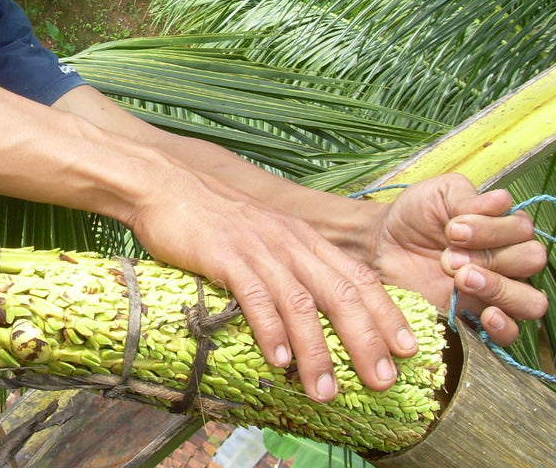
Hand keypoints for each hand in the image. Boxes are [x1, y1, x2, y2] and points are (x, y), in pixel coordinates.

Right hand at [129, 169, 422, 402]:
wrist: (166, 184)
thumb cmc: (213, 215)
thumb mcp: (264, 232)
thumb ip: (290, 260)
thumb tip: (311, 304)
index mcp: (303, 236)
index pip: (358, 276)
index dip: (386, 313)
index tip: (408, 349)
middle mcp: (289, 242)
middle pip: (340, 294)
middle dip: (365, 341)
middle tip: (382, 381)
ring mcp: (258, 248)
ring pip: (300, 303)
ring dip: (317, 351)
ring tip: (324, 391)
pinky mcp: (225, 256)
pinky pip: (255, 297)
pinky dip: (270, 330)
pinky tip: (278, 360)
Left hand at [371, 174, 548, 344]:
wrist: (383, 243)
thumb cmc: (415, 215)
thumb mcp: (438, 194)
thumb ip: (467, 197)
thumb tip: (499, 203)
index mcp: (503, 227)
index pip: (523, 230)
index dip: (492, 229)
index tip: (452, 229)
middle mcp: (507, 259)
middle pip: (531, 260)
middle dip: (491, 255)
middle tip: (449, 256)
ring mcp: (496, 291)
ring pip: (531, 300)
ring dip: (499, 287)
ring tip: (460, 278)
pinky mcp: (477, 316)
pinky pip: (510, 334)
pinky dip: (504, 326)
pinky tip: (485, 314)